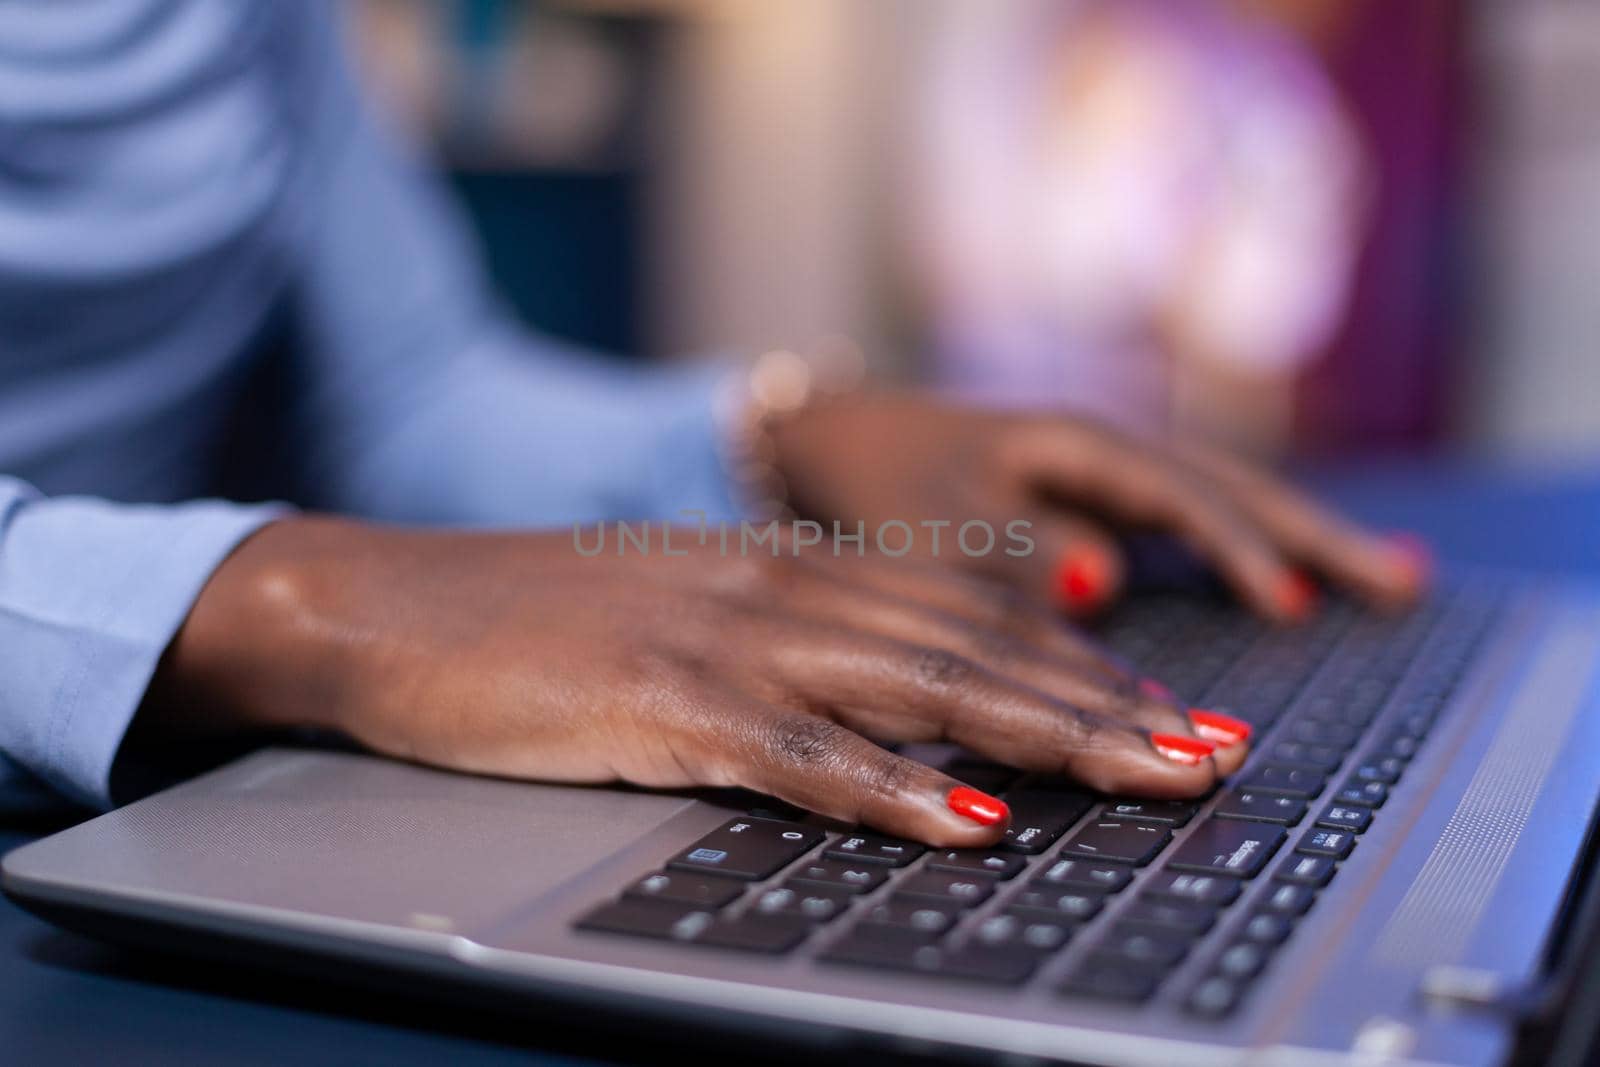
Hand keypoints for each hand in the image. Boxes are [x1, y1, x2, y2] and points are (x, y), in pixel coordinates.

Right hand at [143, 519, 1252, 845]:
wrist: (395, 602)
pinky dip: (891, 791)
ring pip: (924, 689)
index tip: (1175, 709)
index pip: (971, 619)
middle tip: (1220, 748)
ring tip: (1156, 773)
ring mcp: (729, 643)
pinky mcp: (664, 700)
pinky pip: (800, 754)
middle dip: (1110, 705)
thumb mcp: (687, 621)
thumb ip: (788, 657)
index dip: (1082, 667)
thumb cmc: (538, 626)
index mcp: (794, 575)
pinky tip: (966, 825)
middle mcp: (785, 593)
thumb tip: (885, 722)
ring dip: (1049, 735)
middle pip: (979, 652)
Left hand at [771, 394, 1428, 618]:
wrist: (831, 440)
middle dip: (1315, 532)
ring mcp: (1102, 477)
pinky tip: (1281, 579)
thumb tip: (1107, 582)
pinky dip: (1239, 552)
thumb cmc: (875, 485)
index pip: (1177, 491)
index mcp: (1071, 441)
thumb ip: (1010, 557)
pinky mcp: (1090, 504)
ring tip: (1386, 576)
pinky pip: (1186, 526)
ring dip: (1296, 537)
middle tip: (1403, 581)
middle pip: (1231, 484)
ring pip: (1220, 501)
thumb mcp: (928, 528)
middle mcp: (1101, 452)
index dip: (1234, 545)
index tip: (1286, 603)